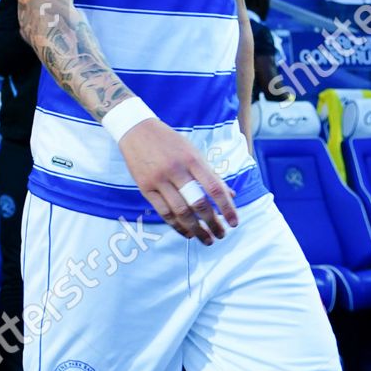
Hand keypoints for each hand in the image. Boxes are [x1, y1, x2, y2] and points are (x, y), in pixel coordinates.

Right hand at [118, 119, 237, 244]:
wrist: (136, 130)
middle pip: (197, 203)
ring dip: (196, 229)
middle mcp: (175, 170)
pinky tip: (186, 232)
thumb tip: (231, 195)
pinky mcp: (145, 187)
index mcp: (192, 159)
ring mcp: (158, 180)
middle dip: (212, 223)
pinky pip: (163, 212)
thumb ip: (211, 174)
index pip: (214, 188)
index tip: (234, 222)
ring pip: (180, 211)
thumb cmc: (169, 141)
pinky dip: (176, 225)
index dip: (227, 208)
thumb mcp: (193, 152)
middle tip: (222, 234)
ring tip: (207, 239)